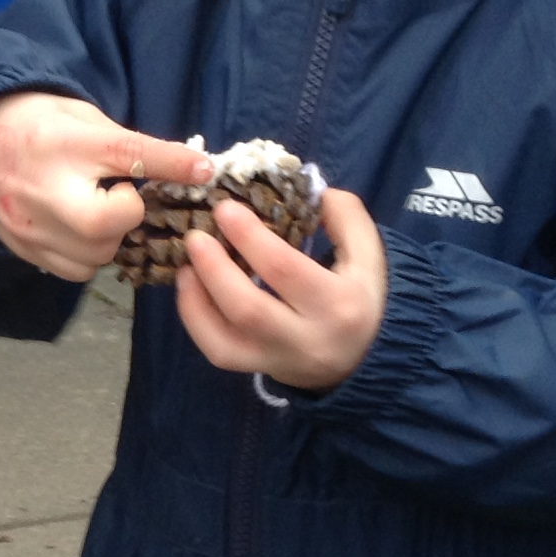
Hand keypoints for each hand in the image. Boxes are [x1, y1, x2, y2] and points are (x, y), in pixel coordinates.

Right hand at [0, 93, 214, 280]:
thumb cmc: (36, 124)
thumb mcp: (81, 117)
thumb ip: (128, 144)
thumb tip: (189, 167)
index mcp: (65, 143)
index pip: (128, 154)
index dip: (172, 163)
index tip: (204, 171)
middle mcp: (46, 189)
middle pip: (109, 223)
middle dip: (126, 211)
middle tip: (117, 192)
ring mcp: (32, 227)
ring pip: (97, 254)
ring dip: (111, 236)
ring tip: (95, 209)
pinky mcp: (25, 250)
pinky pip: (76, 270)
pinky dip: (89, 254)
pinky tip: (79, 229)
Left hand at [174, 188, 387, 389]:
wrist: (363, 356)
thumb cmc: (359, 294)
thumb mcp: (368, 254)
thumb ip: (345, 215)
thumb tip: (303, 187)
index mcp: (340, 303)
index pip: (285, 269)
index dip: (249, 237)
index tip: (225, 208)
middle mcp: (308, 338)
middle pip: (248, 308)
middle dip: (214, 268)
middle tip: (195, 236)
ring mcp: (277, 360)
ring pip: (224, 338)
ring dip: (196, 296)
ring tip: (186, 261)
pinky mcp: (256, 369)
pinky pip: (216, 350)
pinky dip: (194, 318)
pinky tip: (189, 287)